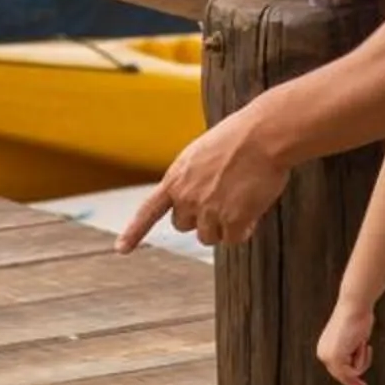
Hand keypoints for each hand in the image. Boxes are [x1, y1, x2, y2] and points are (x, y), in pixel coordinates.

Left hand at [119, 110, 289, 250]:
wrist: (263, 134)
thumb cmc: (239, 137)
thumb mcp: (201, 154)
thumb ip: (191, 179)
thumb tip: (195, 203)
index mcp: (175, 177)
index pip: (148, 211)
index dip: (134, 232)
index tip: (121, 249)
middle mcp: (186, 197)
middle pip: (184, 225)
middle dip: (200, 218)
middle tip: (222, 198)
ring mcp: (208, 211)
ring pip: (209, 236)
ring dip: (223, 225)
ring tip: (240, 199)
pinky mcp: (231, 221)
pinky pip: (234, 238)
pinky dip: (244, 229)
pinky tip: (253, 208)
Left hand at [316, 296, 376, 384]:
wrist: (354, 307)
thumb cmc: (357, 318)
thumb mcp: (354, 340)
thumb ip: (351, 354)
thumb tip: (357, 371)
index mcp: (324, 350)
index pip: (337, 371)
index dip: (350, 379)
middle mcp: (323, 355)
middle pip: (342, 376)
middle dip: (355, 379)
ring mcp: (328, 357)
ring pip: (350, 374)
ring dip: (362, 360)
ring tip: (362, 343)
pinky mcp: (335, 359)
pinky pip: (354, 371)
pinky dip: (363, 359)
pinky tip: (363, 344)